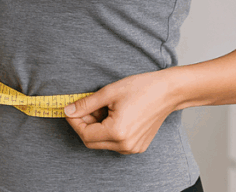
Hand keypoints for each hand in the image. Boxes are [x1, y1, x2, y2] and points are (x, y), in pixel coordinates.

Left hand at [64, 69, 179, 154]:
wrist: (168, 91)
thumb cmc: (141, 88)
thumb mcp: (109, 92)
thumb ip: (86, 104)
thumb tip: (68, 111)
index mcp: (117, 132)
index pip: (85, 134)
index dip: (74, 122)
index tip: (70, 110)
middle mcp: (125, 144)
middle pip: (92, 141)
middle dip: (84, 125)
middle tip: (85, 107)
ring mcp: (132, 147)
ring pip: (103, 143)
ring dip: (96, 128)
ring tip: (103, 109)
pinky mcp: (138, 146)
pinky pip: (115, 143)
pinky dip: (108, 131)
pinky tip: (113, 115)